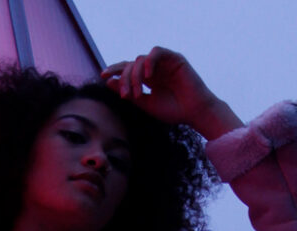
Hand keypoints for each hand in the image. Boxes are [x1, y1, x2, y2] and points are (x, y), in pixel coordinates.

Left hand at [101, 46, 241, 138]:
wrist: (194, 113)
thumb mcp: (145, 103)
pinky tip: (148, 75)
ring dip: (135, 75)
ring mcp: (164, 63)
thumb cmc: (173, 111)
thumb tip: (108, 82)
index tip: (102, 76)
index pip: (128, 69)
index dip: (114, 70)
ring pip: (140, 59)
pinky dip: (149, 61)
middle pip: (131, 64)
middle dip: (124, 78)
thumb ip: (128, 93)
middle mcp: (155, 69)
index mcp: (148, 79)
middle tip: (125, 94)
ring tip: (138, 92)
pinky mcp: (174, 58)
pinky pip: (156, 52)